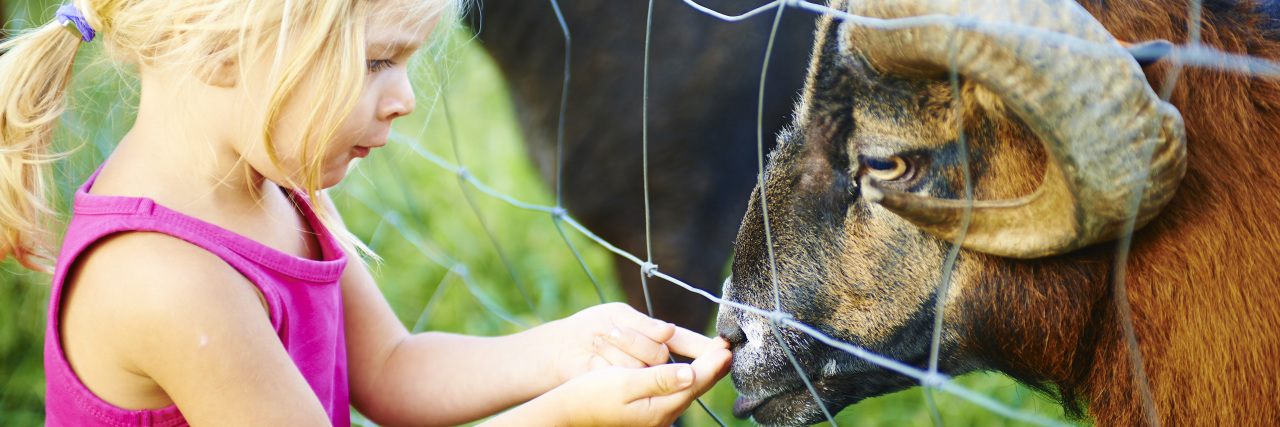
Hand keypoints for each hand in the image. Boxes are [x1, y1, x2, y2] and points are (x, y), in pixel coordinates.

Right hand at [538, 335, 730, 425]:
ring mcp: (657, 417)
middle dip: (713, 367)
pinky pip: (677, 393)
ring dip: (703, 371)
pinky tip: (690, 369)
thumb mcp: (624, 383)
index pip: (696, 381)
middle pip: (697, 388)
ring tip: (715, 355)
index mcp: (659, 407)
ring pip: (688, 391)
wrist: (569, 413)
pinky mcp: (650, 413)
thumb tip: (690, 373)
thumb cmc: (591, 395)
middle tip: (727, 348)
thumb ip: (659, 379)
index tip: (726, 347)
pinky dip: (688, 378)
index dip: (713, 363)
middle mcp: (663, 416)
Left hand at [549, 302, 708, 383]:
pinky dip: (608, 355)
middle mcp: (653, 364)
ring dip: (621, 344)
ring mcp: (638, 379)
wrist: (557, 350)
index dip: (705, 347)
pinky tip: (595, 348)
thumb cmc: (589, 328)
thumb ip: (644, 325)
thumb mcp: (617, 316)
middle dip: (638, 341)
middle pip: (663, 356)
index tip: (723, 347)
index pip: (687, 343)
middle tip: (613, 332)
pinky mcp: (623, 388)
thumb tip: (669, 332)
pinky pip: (625, 373)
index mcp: (658, 340)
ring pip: (645, 364)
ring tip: (601, 337)